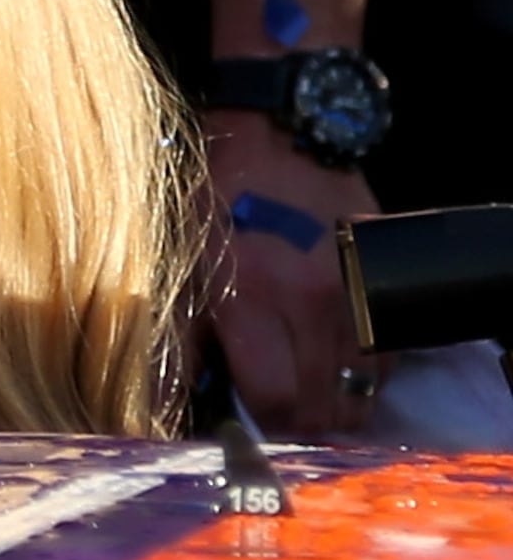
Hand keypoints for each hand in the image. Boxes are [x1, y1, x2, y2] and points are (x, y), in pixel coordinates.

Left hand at [207, 114, 382, 437]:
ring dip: (339, 405)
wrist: (276, 133)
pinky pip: (387, 353)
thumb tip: (173, 400)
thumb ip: (178, 336)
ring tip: (311, 400)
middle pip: (326, 404)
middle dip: (303, 426)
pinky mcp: (380, 282)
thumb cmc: (214, 196)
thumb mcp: (180, 260)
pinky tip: (338, 367)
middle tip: (282, 422)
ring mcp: (354, 292)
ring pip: (363, 386)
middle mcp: (310, 301)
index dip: (265, 424)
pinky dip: (366, 372)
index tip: (251, 425)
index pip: (276, 397)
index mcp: (250, 298)